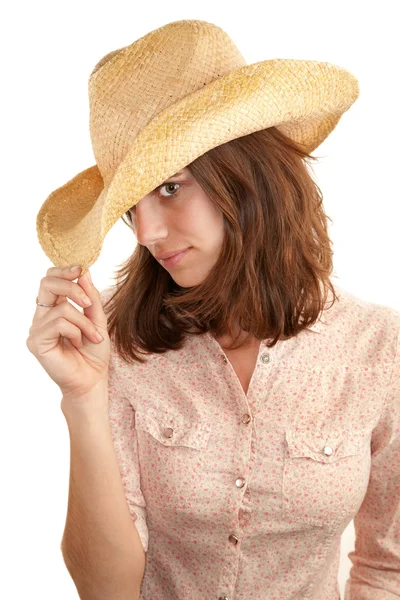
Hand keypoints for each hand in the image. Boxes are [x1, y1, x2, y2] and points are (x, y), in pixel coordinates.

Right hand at [26, 266, 109, 403]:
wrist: (92, 379)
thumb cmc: (94, 352)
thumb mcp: (98, 319)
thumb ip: (91, 297)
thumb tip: (84, 272)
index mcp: (54, 308)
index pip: (50, 279)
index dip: (63, 271)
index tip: (81, 269)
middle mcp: (42, 316)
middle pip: (47, 283)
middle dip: (71, 287)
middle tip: (88, 304)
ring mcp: (36, 329)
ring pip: (61, 308)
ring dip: (84, 322)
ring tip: (92, 337)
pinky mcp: (36, 342)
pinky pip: (59, 324)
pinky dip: (76, 331)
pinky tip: (78, 344)